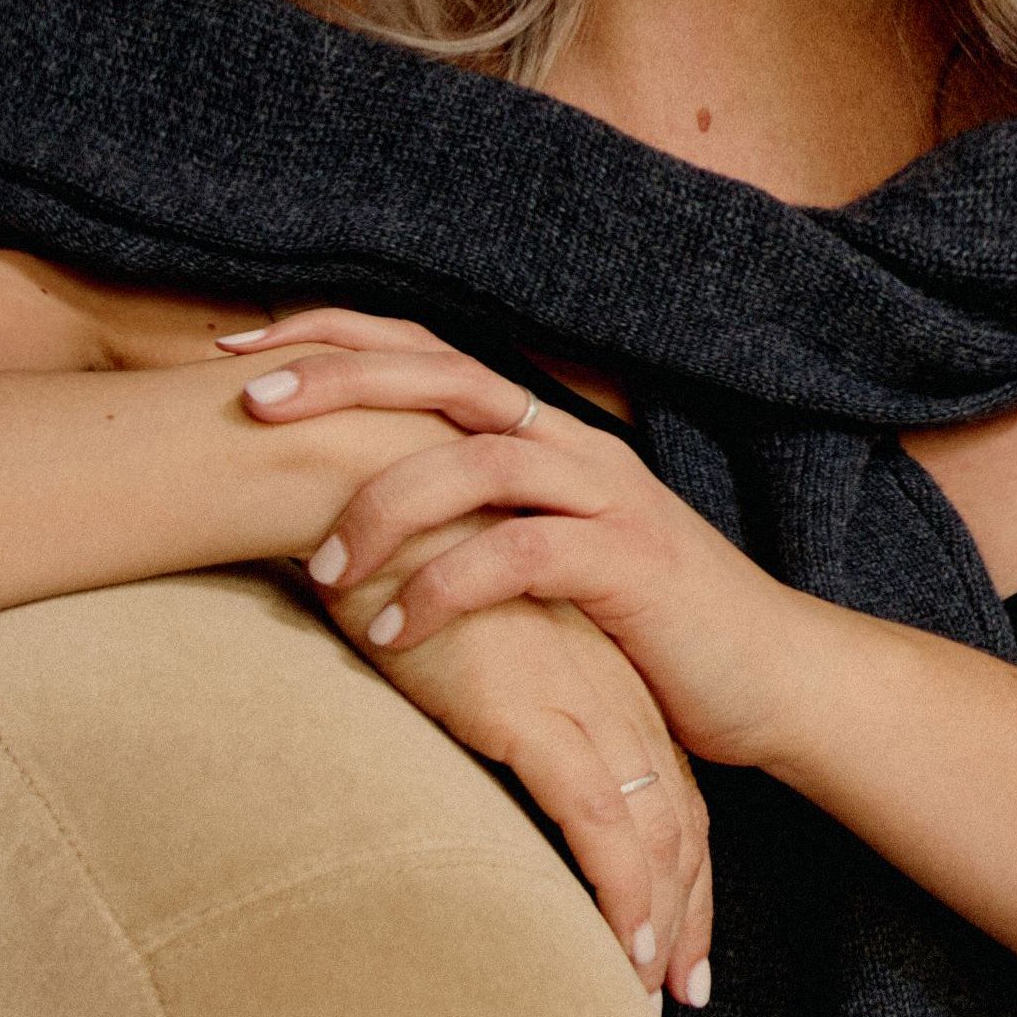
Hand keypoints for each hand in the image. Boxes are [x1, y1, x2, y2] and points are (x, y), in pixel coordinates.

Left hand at [233, 312, 812, 780]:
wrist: (776, 679)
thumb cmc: (648, 627)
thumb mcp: (546, 556)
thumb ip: (473, 522)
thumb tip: (357, 516)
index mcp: (543, 434)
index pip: (427, 353)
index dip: (335, 337)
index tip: (240, 350)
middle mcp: (573, 445)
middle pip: (442, 375)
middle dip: (340, 381)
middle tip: (251, 404)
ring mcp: (606, 499)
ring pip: (474, 463)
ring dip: (384, 509)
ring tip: (322, 572)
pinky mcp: (628, 565)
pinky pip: (517, 557)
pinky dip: (445, 589)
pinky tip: (394, 632)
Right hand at [352, 585, 714, 1007]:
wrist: (361, 497)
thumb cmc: (396, 566)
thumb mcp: (463, 644)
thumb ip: (491, 698)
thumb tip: (476, 755)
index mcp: (600, 672)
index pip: (664, 787)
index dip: (678, 867)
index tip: (679, 937)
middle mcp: (608, 690)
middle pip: (677, 822)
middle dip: (688, 913)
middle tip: (686, 991)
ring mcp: (579, 701)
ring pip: (654, 833)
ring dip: (662, 920)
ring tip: (656, 994)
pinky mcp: (534, 712)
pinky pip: (599, 821)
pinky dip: (623, 892)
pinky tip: (628, 949)